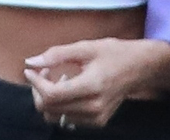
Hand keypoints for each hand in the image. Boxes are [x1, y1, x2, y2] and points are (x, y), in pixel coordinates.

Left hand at [23, 38, 169, 129]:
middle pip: (50, 108)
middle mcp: (94, 107)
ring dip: (48, 98)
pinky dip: (60, 105)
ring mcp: (96, 118)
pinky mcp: (98, 122)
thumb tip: (30, 62)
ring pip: (55, 116)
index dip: (35, 83)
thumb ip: (56, 55)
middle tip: (44, 71)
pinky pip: (67, 119)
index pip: (52, 95)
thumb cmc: (113, 53)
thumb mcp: (85, 47)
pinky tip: (69, 88)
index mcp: (91, 86)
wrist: (140, 68)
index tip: (31, 70)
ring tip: (58, 78)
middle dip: (38, 90)